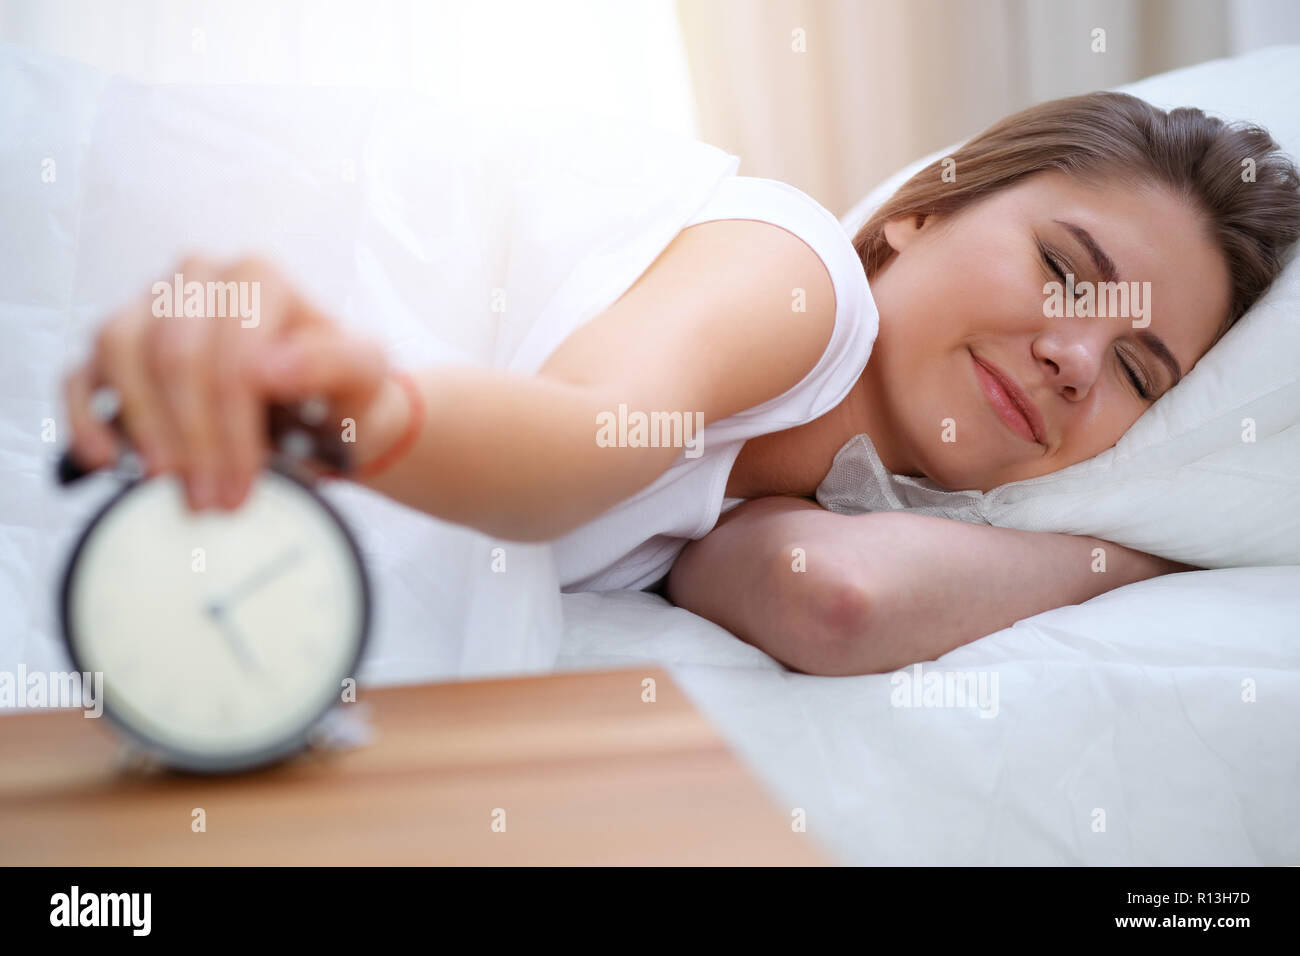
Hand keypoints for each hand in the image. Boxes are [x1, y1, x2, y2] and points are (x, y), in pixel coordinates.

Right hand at [62, 256, 389, 510]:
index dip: (233, 428)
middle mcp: (198, 278)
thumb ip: (331, 362)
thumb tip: (269, 366)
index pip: (230, 353)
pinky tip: (106, 460)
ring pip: (120, 352)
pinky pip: (82, 372)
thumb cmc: (343, 389)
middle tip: (209, 499)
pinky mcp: (118, 343)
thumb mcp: (364, 375)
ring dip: (143, 428)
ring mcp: (151, 305)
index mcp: (258, 277)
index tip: (243, 484)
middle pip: (173, 354)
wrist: (327, 409)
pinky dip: (86, 418)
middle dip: (191, 438)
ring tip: (167, 483)